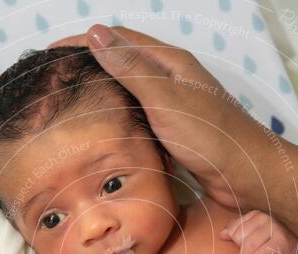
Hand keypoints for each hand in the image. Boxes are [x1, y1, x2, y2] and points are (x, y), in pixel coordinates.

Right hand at [49, 25, 287, 210]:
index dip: (83, 41)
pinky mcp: (176, 128)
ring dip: (103, 87)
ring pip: (131, 88)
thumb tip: (95, 33)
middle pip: (124, 60)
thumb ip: (131, 67)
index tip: (50, 52)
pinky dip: (118, 112)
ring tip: (72, 99)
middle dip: (89, 62)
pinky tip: (105, 127)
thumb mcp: (165, 97)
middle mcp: (173, 77)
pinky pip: (140, 113)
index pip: (118, 39)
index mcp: (170, 61)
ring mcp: (176, 103)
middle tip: (56, 77)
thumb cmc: (211, 137)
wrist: (247, 175)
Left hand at [221, 211, 297, 253]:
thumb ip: (239, 234)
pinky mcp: (282, 241)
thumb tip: (222, 234)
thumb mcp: (255, 242)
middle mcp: (266, 217)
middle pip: (240, 237)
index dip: (234, 244)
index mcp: (257, 215)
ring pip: (248, 246)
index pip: (233, 229)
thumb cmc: (276, 252)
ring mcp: (275, 227)